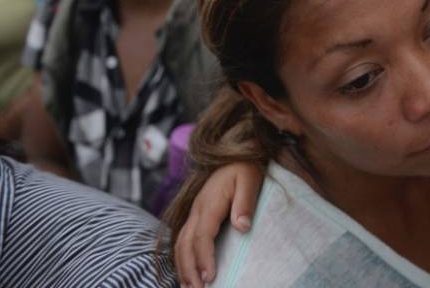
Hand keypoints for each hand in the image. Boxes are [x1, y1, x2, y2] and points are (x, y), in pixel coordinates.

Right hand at [174, 162, 262, 287]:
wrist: (235, 153)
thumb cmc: (245, 168)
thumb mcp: (249, 181)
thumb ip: (245, 203)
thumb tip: (243, 227)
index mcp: (208, 204)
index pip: (202, 236)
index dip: (204, 258)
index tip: (210, 278)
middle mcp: (196, 211)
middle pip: (185, 245)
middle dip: (189, 270)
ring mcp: (193, 213)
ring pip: (180, 244)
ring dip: (183, 268)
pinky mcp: (195, 216)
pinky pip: (182, 240)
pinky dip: (182, 259)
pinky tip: (187, 272)